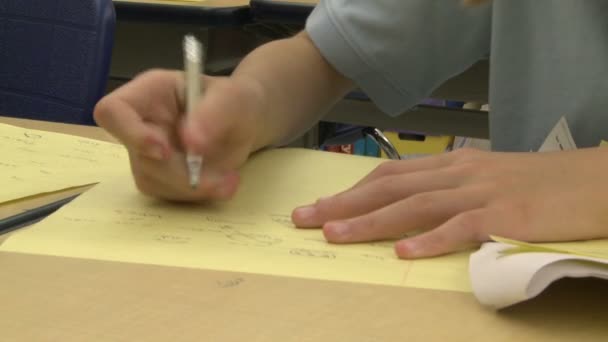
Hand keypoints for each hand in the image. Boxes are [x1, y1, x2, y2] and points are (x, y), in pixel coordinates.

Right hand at [94, 69, 264, 200]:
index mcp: (150, 92)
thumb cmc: (237, 101)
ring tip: (228, 180)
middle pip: (137, 156)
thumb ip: (214, 113)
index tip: (165, 151)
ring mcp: (148, 152)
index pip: (114, 111)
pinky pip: (167, 194)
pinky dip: (196, 195)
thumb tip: (191, 141)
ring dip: (191, 188)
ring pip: (151, 180)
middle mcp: (142, 122)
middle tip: (220, 179)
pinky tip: (221, 184)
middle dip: (178, 173)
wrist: (247, 123)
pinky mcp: (161, 176)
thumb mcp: (234, 98)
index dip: (131, 134)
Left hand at [292, 148, 607, 257]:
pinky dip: (432, 239)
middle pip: (391, 188)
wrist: (594, 180)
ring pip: (416, 205)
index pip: (390, 175)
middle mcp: (459, 173)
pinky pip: (462, 227)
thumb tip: (411, 205)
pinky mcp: (506, 213)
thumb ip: (448, 189)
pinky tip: (405, 251)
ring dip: (372, 221)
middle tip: (306, 219)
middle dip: (344, 203)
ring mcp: (481, 192)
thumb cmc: (539, 182)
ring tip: (336, 235)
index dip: (352, 190)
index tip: (320, 204)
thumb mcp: (486, 178)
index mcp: (452, 165)